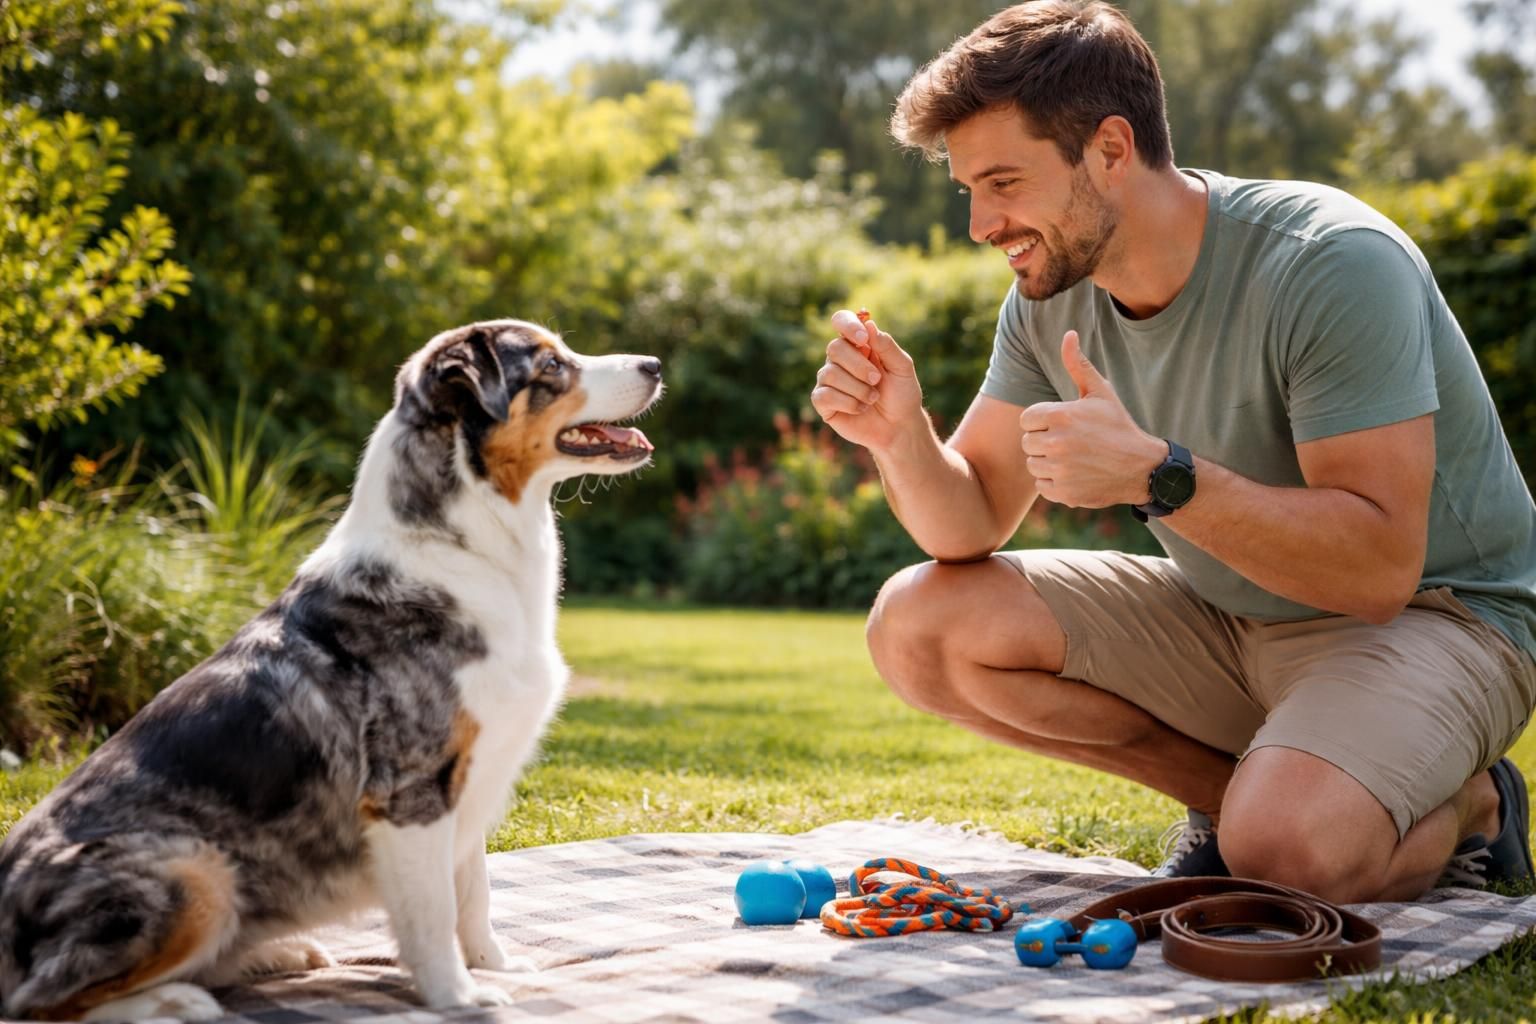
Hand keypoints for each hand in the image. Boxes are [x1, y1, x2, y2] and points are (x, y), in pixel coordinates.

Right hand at [810, 309, 923, 452]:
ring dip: (857, 389)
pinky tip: (861, 409)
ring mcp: (829, 380)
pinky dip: (847, 403)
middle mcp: (840, 359)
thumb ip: (887, 346)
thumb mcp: (902, 367)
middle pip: (835, 348)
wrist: (899, 427)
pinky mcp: (823, 402)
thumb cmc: (902, 394)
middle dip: (859, 367)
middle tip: (877, 380)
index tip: (863, 339)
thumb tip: (869, 324)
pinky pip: (824, 396)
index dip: (848, 325)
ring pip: (829, 374)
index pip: (841, 321)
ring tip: (873, 399)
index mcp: (858, 344)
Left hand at [1018, 330, 1164, 507]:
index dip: (1042, 421)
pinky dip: (1054, 482)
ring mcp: (1060, 470)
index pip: (1026, 419)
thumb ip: (1078, 364)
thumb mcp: (1100, 392)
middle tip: (1071, 442)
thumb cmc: (1118, 426)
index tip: (1063, 423)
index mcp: (1061, 416)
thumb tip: (1069, 334)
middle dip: (1045, 441)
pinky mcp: (1064, 492)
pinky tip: (1075, 474)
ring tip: (1074, 457)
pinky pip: (1042, 485)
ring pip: (1033, 464)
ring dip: (1048, 462)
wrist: (1142, 467)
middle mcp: (1057, 443)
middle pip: (1028, 442)